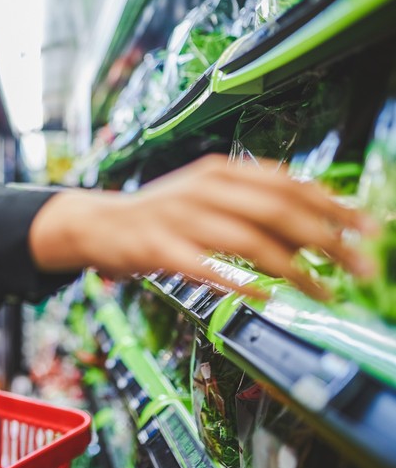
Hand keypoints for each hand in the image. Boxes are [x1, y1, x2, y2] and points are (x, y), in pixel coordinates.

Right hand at [30, 155, 378, 299]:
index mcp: (219, 171)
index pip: (288, 182)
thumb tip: (312, 234)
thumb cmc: (161, 214)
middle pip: (277, 209)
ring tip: (324, 292)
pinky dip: (241, 282)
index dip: (333, 204)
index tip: (369, 227)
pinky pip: (208, 267)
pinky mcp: (159, 248)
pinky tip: (266, 296)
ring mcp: (179, 217)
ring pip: (249, 240)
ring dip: (295, 270)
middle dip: (327, 239)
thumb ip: (255, 207)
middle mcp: (202, 188)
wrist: (99, 223)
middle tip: (360, 266)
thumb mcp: (209, 197)